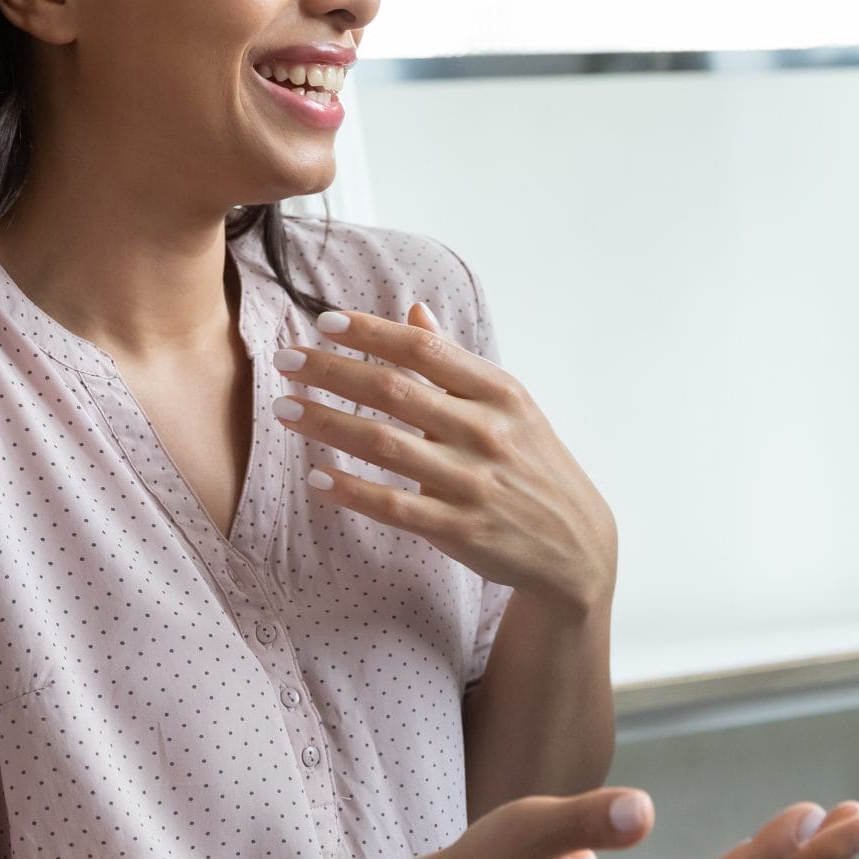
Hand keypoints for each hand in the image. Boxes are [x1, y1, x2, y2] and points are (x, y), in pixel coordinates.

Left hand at [276, 305, 616, 608]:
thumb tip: (413, 313)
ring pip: (385, 445)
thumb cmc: (532, 464)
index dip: (370, 332)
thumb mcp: (509, 407)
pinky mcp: (460, 529)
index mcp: (499, 392)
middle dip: (331, 372)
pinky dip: (351, 490)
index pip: (424, 350)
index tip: (322, 322)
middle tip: (284, 360)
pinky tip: (316, 476)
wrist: (575, 546)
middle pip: (394, 391)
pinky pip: (393, 506)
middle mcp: (487, 431)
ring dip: (326, 423)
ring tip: (283, 409)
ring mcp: (473, 482)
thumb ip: (456, 362)